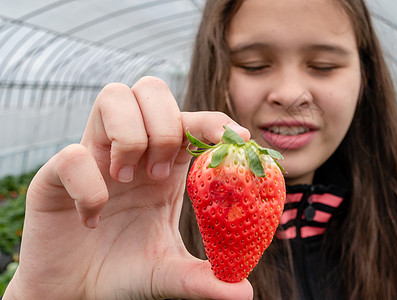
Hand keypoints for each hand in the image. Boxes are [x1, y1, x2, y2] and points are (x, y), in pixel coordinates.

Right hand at [3, 77, 252, 299]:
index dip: (213, 120)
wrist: (75, 294)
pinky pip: (72, 155)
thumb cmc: (124, 273)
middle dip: (165, 125)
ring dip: (131, 136)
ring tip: (129, 180)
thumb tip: (245, 294)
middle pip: (151, 89)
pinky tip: (95, 218)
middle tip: (163, 173)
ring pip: (113, 97)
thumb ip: (204, 279)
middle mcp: (131, 150)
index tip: (237, 138)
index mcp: (164, 164)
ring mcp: (93, 156)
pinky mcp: (57, 175)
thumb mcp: (170, 274)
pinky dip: (90, 185)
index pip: (190, 120)